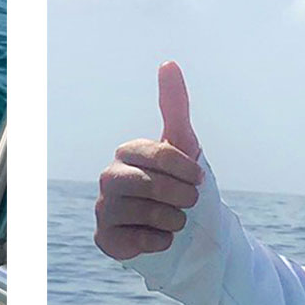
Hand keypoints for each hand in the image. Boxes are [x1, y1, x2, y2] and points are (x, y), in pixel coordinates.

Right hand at [95, 62, 205, 259]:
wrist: (179, 227)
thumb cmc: (179, 182)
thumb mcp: (182, 144)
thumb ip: (174, 105)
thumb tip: (168, 62)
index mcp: (127, 152)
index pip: (160, 155)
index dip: (186, 170)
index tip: (200, 179)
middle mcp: (109, 177)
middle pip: (150, 185)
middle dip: (181, 196)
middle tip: (192, 202)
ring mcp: (104, 208)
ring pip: (145, 214)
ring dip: (173, 219)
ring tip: (176, 220)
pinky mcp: (105, 238)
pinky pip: (135, 241)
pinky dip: (158, 241)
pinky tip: (160, 236)